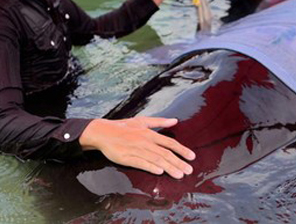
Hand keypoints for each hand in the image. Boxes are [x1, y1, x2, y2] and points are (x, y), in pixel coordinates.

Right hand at [79, 117, 195, 178]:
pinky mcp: (126, 158)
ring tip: (179, 174)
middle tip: (189, 170)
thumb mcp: (142, 121)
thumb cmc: (123, 127)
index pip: (169, 142)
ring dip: (169, 167)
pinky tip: (159, 171)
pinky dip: (151, 167)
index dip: (181, 150)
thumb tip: (174, 120)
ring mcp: (136, 150)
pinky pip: (140, 163)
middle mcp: (144, 141)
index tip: (192, 156)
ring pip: (156, 159)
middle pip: (165, 153)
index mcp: (149, 133)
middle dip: (178, 162)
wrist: (103, 132)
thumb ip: (159, 121)